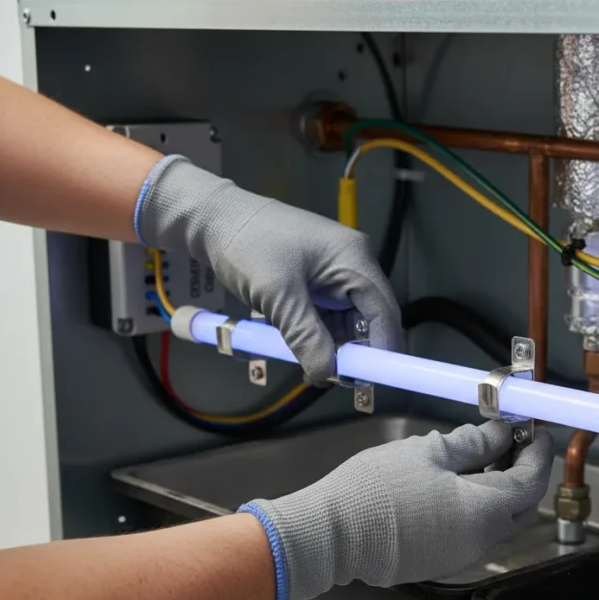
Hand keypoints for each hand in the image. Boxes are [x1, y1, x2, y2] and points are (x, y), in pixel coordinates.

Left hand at [137, 156, 401, 382]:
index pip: (385, 313)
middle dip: (353, 350)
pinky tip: (297, 343)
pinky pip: (328, 315)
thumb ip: (306, 337)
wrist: (213, 217)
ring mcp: (336, 272)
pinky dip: (316, 333)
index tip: (367, 382)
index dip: (381, 350)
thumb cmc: (247, 245)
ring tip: (307, 362)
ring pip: (348, 321)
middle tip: (329, 376)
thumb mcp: (278, 295)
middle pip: (370, 319)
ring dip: (331, 344)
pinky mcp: (318, 280)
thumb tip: (327, 376)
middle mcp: (354, 264)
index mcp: (355, 259)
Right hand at [238, 422, 553, 599]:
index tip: (532, 427)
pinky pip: (474, 531)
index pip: (532, 480)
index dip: (537, 451)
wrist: (331, 534)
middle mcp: (482, 540)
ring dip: (500, 488)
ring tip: (483, 454)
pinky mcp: (439, 560)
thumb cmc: (378, 488)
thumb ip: (473, 443)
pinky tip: (459, 482)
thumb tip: (501, 435)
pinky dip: (478, 505)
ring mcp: (461, 555)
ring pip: (498, 520)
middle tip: (512, 439)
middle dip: (524, 470)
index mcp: (485, 511)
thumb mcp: (429, 452)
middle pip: (522, 505)